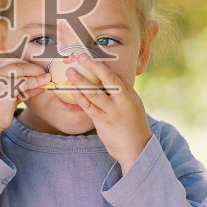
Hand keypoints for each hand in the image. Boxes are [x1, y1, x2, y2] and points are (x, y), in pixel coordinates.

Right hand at [0, 54, 47, 152]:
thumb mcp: (3, 93)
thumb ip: (15, 84)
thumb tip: (35, 78)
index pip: (7, 61)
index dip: (23, 63)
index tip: (34, 67)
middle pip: (15, 64)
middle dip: (31, 67)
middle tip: (43, 71)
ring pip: (21, 71)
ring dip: (36, 74)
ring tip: (46, 78)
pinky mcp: (5, 88)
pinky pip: (25, 83)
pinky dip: (36, 83)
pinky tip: (43, 86)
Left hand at [66, 52, 150, 173]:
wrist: (137, 149)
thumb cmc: (133, 124)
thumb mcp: (133, 105)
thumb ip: (122, 91)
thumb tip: (109, 75)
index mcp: (130, 96)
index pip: (116, 77)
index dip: (101, 66)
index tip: (89, 57)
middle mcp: (123, 103)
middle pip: (108, 81)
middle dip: (93, 67)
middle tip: (80, 57)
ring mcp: (112, 113)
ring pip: (95, 94)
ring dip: (81, 82)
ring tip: (70, 72)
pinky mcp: (103, 123)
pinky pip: (89, 108)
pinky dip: (80, 97)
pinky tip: (72, 89)